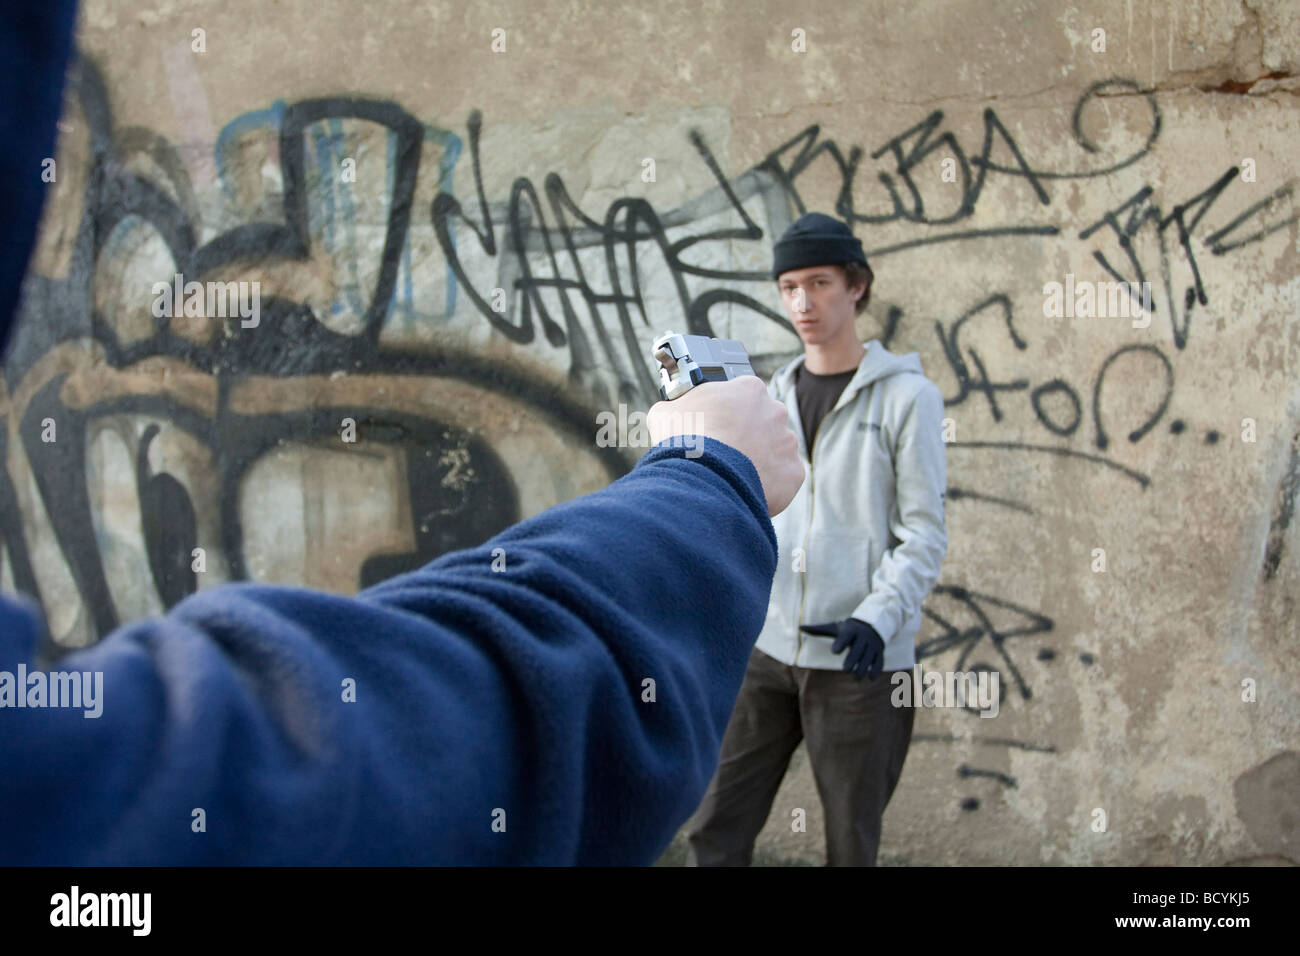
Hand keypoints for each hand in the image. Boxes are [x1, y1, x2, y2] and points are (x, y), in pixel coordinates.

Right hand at [646, 376, 803, 515]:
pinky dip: (769, 486)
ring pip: (776, 451)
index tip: (719, 426)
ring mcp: (787, 443)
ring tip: (733, 475)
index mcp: (749, 389)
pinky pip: (783, 479)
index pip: (744, 396)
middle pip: (764, 422)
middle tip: (726, 452)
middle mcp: (775, 411)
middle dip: (749, 436)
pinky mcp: (793, 473)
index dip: (730, 414)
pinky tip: (745, 489)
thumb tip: (668, 412)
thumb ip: (675, 406)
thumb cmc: (683, 441)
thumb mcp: (666, 413)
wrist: (701, 480)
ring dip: (760, 460)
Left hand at [801, 619, 883, 679]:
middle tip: (845, 670)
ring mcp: (872, 644)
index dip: (840, 643)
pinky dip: (875, 670)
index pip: (845, 636)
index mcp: (850, 630)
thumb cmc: (847, 629)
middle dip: (853, 660)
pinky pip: (879, 661)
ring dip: (863, 668)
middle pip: (858, 649)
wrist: (871, 624)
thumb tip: (800, 628)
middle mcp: (862, 637)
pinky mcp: (879, 651)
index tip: (834, 651)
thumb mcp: (835, 628)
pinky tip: (870, 679)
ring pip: (868, 657)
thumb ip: (818, 630)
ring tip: (856, 678)